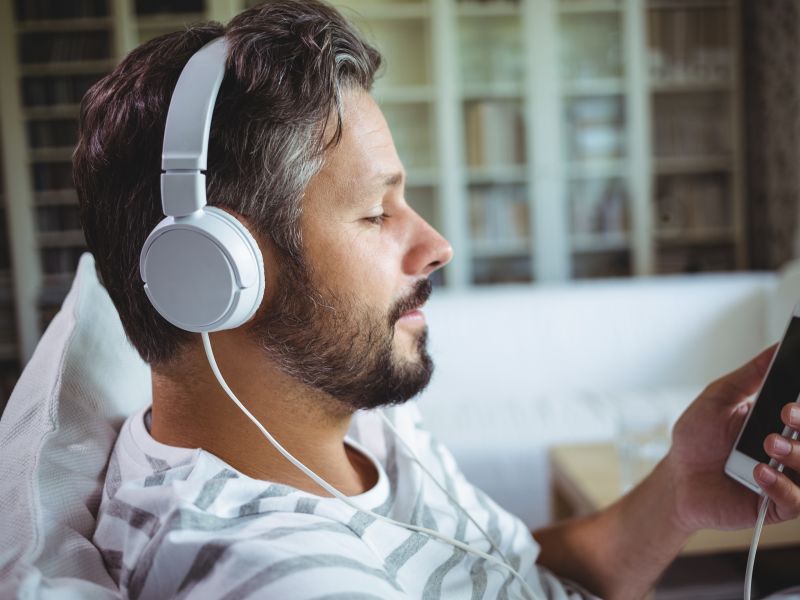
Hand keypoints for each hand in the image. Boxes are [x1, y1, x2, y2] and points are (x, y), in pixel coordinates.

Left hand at [663, 345, 799, 533]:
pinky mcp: (777, 506)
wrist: (676, 478)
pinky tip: (760, 473)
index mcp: (782, 424)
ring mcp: (786, 479)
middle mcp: (790, 451)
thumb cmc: (696, 440)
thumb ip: (750, 376)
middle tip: (787, 414)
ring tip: (769, 445)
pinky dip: (783, 486)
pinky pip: (798, 500)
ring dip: (798, 454)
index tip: (795, 401)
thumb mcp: (719, 399)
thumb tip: (776, 349)